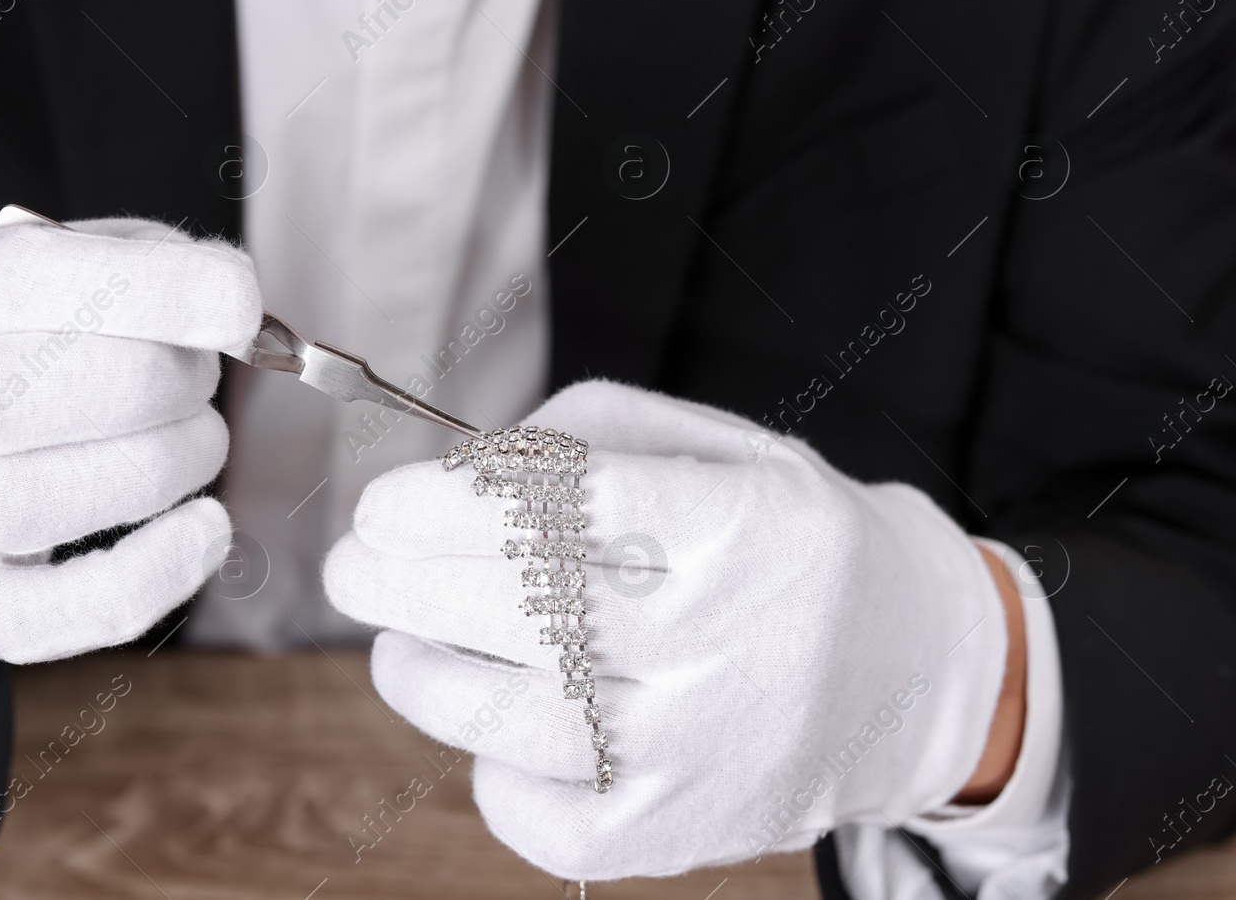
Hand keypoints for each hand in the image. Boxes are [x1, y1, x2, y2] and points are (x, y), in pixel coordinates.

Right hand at [0, 217, 260, 663]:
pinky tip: (204, 530)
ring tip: (193, 438)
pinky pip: (60, 613)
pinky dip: (153, 576)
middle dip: (178, 374)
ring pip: (67, 499)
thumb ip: (116, 258)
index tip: (239, 302)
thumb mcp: (1, 262)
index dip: (164, 290)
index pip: (40, 275)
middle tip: (195, 371)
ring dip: (174, 460)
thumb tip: (228, 295)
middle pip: (80, 386)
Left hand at [324, 380, 1010, 879]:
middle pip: (515, 613)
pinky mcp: (682, 830)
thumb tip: (452, 472)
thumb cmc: (784, 539)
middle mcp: (722, 641)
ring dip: (421, 674)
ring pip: (507, 722)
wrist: (913, 668)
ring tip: (403, 642)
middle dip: (399, 584)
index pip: (561, 511)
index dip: (447, 509)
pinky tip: (495, 725)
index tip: (383, 506)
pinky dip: (489, 771)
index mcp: (734, 525)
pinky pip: (540, 816)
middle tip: (354, 567)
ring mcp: (700, 750)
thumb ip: (585, 435)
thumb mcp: (720, 445)